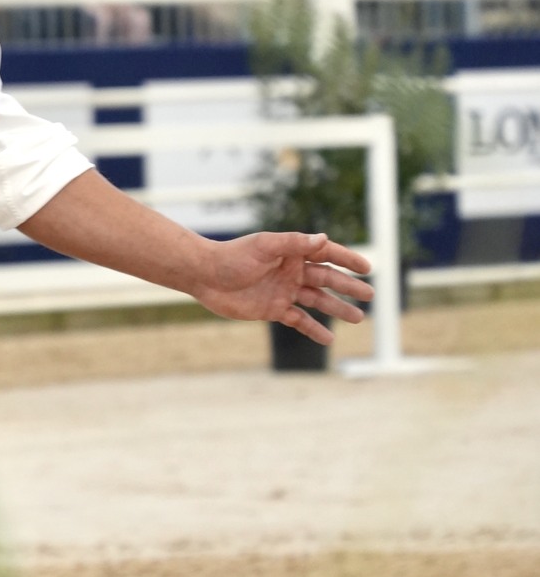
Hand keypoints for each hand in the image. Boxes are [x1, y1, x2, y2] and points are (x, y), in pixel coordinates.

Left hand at [191, 231, 372, 345]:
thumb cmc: (233, 256)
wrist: (205, 276)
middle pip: (326, 279)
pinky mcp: (273, 309)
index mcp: (291, 252)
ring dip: (337, 308)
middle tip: (371, 295)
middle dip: (348, 287)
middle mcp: (291, 271)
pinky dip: (313, 329)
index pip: (326, 254)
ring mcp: (284, 291)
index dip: (347, 260)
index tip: (367, 268)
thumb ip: (294, 243)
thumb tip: (323, 239)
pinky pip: (298, 320)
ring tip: (359, 318)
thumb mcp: (265, 246)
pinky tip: (329, 338)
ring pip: (317, 301)